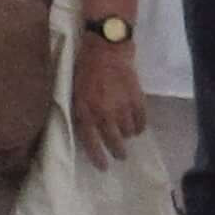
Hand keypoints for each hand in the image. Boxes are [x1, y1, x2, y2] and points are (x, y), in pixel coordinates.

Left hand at [71, 41, 146, 167]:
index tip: (103, 167)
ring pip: (129, 133)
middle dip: (118, 152)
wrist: (106, 47)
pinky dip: (140, 126)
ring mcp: (122, 107)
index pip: (92, 143)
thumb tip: (84, 129)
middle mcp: (104, 114)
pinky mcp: (137, 99)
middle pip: (114, 142)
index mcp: (85, 112)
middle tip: (121, 156)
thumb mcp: (73, 91)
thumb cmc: (85, 67)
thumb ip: (79, 110)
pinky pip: (141, 121)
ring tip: (127, 135)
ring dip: (127, 136)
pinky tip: (137, 126)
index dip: (98, 157)